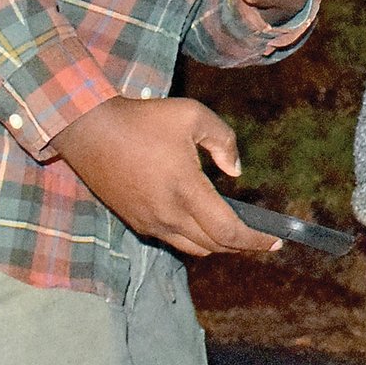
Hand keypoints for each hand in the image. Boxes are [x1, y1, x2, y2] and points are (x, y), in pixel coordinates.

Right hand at [49, 96, 279, 257]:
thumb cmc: (144, 120)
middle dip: (241, 245)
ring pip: (193, 248)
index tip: (275, 241)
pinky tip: (199, 218)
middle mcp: (168, 216)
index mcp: (186, 191)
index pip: (229, 232)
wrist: (90, 131)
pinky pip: (172, 240)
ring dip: (216, 243)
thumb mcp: (193, 116)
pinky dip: (193, 237)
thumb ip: (224, 141)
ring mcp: (149, 223)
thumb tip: (235, 171)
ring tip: (233, 229)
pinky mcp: (135, 221)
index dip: (255, 241)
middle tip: (259, 236)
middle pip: (214, 246)